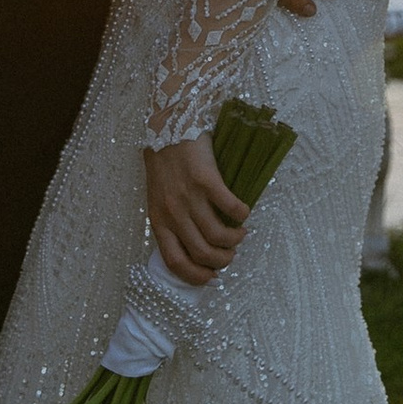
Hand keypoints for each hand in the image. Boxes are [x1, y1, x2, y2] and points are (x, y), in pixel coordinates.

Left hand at [144, 137, 247, 283]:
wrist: (168, 126)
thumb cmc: (164, 163)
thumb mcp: (158, 197)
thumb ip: (171, 220)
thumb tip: (193, 245)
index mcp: (159, 220)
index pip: (175, 262)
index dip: (196, 275)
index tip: (211, 276)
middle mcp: (173, 213)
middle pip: (201, 253)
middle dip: (222, 260)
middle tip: (231, 254)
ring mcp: (189, 197)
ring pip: (217, 235)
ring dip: (235, 240)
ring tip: (241, 234)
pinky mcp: (206, 180)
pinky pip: (230, 208)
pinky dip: (242, 215)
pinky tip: (244, 213)